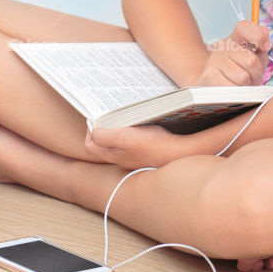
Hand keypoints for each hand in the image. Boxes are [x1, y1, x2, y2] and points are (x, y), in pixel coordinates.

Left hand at [83, 122, 198, 169]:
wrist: (181, 154)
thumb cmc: (154, 146)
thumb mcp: (124, 138)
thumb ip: (104, 136)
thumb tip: (93, 131)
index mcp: (114, 155)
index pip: (91, 145)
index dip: (91, 130)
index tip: (98, 116)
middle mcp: (123, 158)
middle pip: (104, 143)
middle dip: (104, 127)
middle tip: (110, 114)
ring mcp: (136, 156)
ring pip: (120, 142)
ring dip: (119, 129)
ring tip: (125, 116)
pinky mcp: (148, 152)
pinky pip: (135, 141)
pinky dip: (134, 132)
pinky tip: (141, 123)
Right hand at [195, 20, 270, 86]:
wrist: (215, 88)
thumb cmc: (238, 73)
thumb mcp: (255, 59)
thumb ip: (261, 46)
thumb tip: (264, 30)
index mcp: (235, 38)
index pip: (244, 27)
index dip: (258, 36)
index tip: (265, 47)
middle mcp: (222, 45)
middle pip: (250, 60)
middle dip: (255, 73)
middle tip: (249, 76)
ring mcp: (214, 60)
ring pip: (243, 76)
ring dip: (246, 85)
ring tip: (240, 84)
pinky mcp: (209, 76)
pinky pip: (233, 87)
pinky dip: (236, 92)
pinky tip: (232, 89)